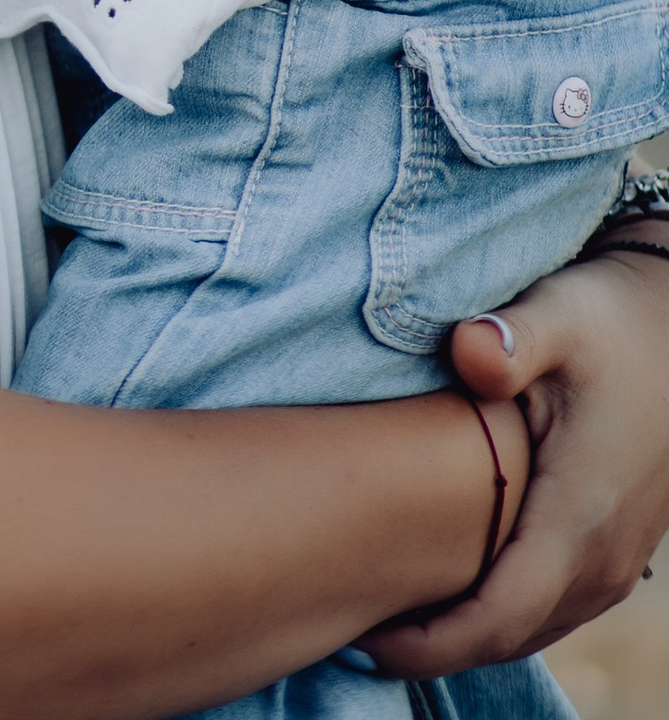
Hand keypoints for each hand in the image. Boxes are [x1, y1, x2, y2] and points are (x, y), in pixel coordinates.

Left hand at [366, 246, 668, 676]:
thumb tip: (469, 352)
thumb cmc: (605, 320)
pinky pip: (548, 610)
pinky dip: (494, 616)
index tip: (365, 638)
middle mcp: (604, 558)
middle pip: (508, 636)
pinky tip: (441, 590)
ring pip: (530, 631)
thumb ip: (512, 339)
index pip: (501, 615)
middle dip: (433, 647)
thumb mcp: (559, 315)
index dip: (432, 642)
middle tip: (348, 626)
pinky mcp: (611, 555)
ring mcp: (614, 564)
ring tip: (383, 614)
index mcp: (582, 515)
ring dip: (462, 635)